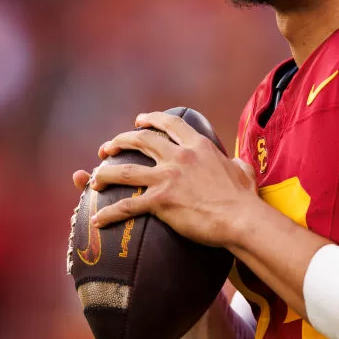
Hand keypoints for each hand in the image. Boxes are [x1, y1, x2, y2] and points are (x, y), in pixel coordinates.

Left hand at [72, 112, 258, 246]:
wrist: (241, 218)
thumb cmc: (245, 199)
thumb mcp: (242, 172)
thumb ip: (235, 164)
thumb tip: (236, 164)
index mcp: (198, 146)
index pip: (170, 124)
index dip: (151, 119)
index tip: (139, 120)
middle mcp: (179, 156)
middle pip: (141, 140)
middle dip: (120, 141)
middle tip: (108, 147)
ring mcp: (168, 178)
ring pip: (125, 170)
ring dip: (104, 172)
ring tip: (93, 178)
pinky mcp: (160, 201)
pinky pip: (127, 206)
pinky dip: (109, 213)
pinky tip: (97, 219)